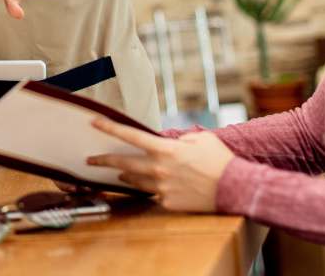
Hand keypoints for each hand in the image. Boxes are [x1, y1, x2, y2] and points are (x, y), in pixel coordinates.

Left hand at [87, 120, 234, 212]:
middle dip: (103, 161)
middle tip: (91, 160)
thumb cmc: (219, 160)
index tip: (93, 122)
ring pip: (134, 181)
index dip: (109, 128)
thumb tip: (171, 144)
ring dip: (124, 177)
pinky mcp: (167, 203)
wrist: (234, 189)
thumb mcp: (200, 140)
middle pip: (123, 164)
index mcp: (165, 149)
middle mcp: (158, 168)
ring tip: (117, 175)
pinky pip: (154, 194)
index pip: (130, 136)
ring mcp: (161, 187)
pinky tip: (154, 187)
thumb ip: (180, 140)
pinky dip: (152, 189)